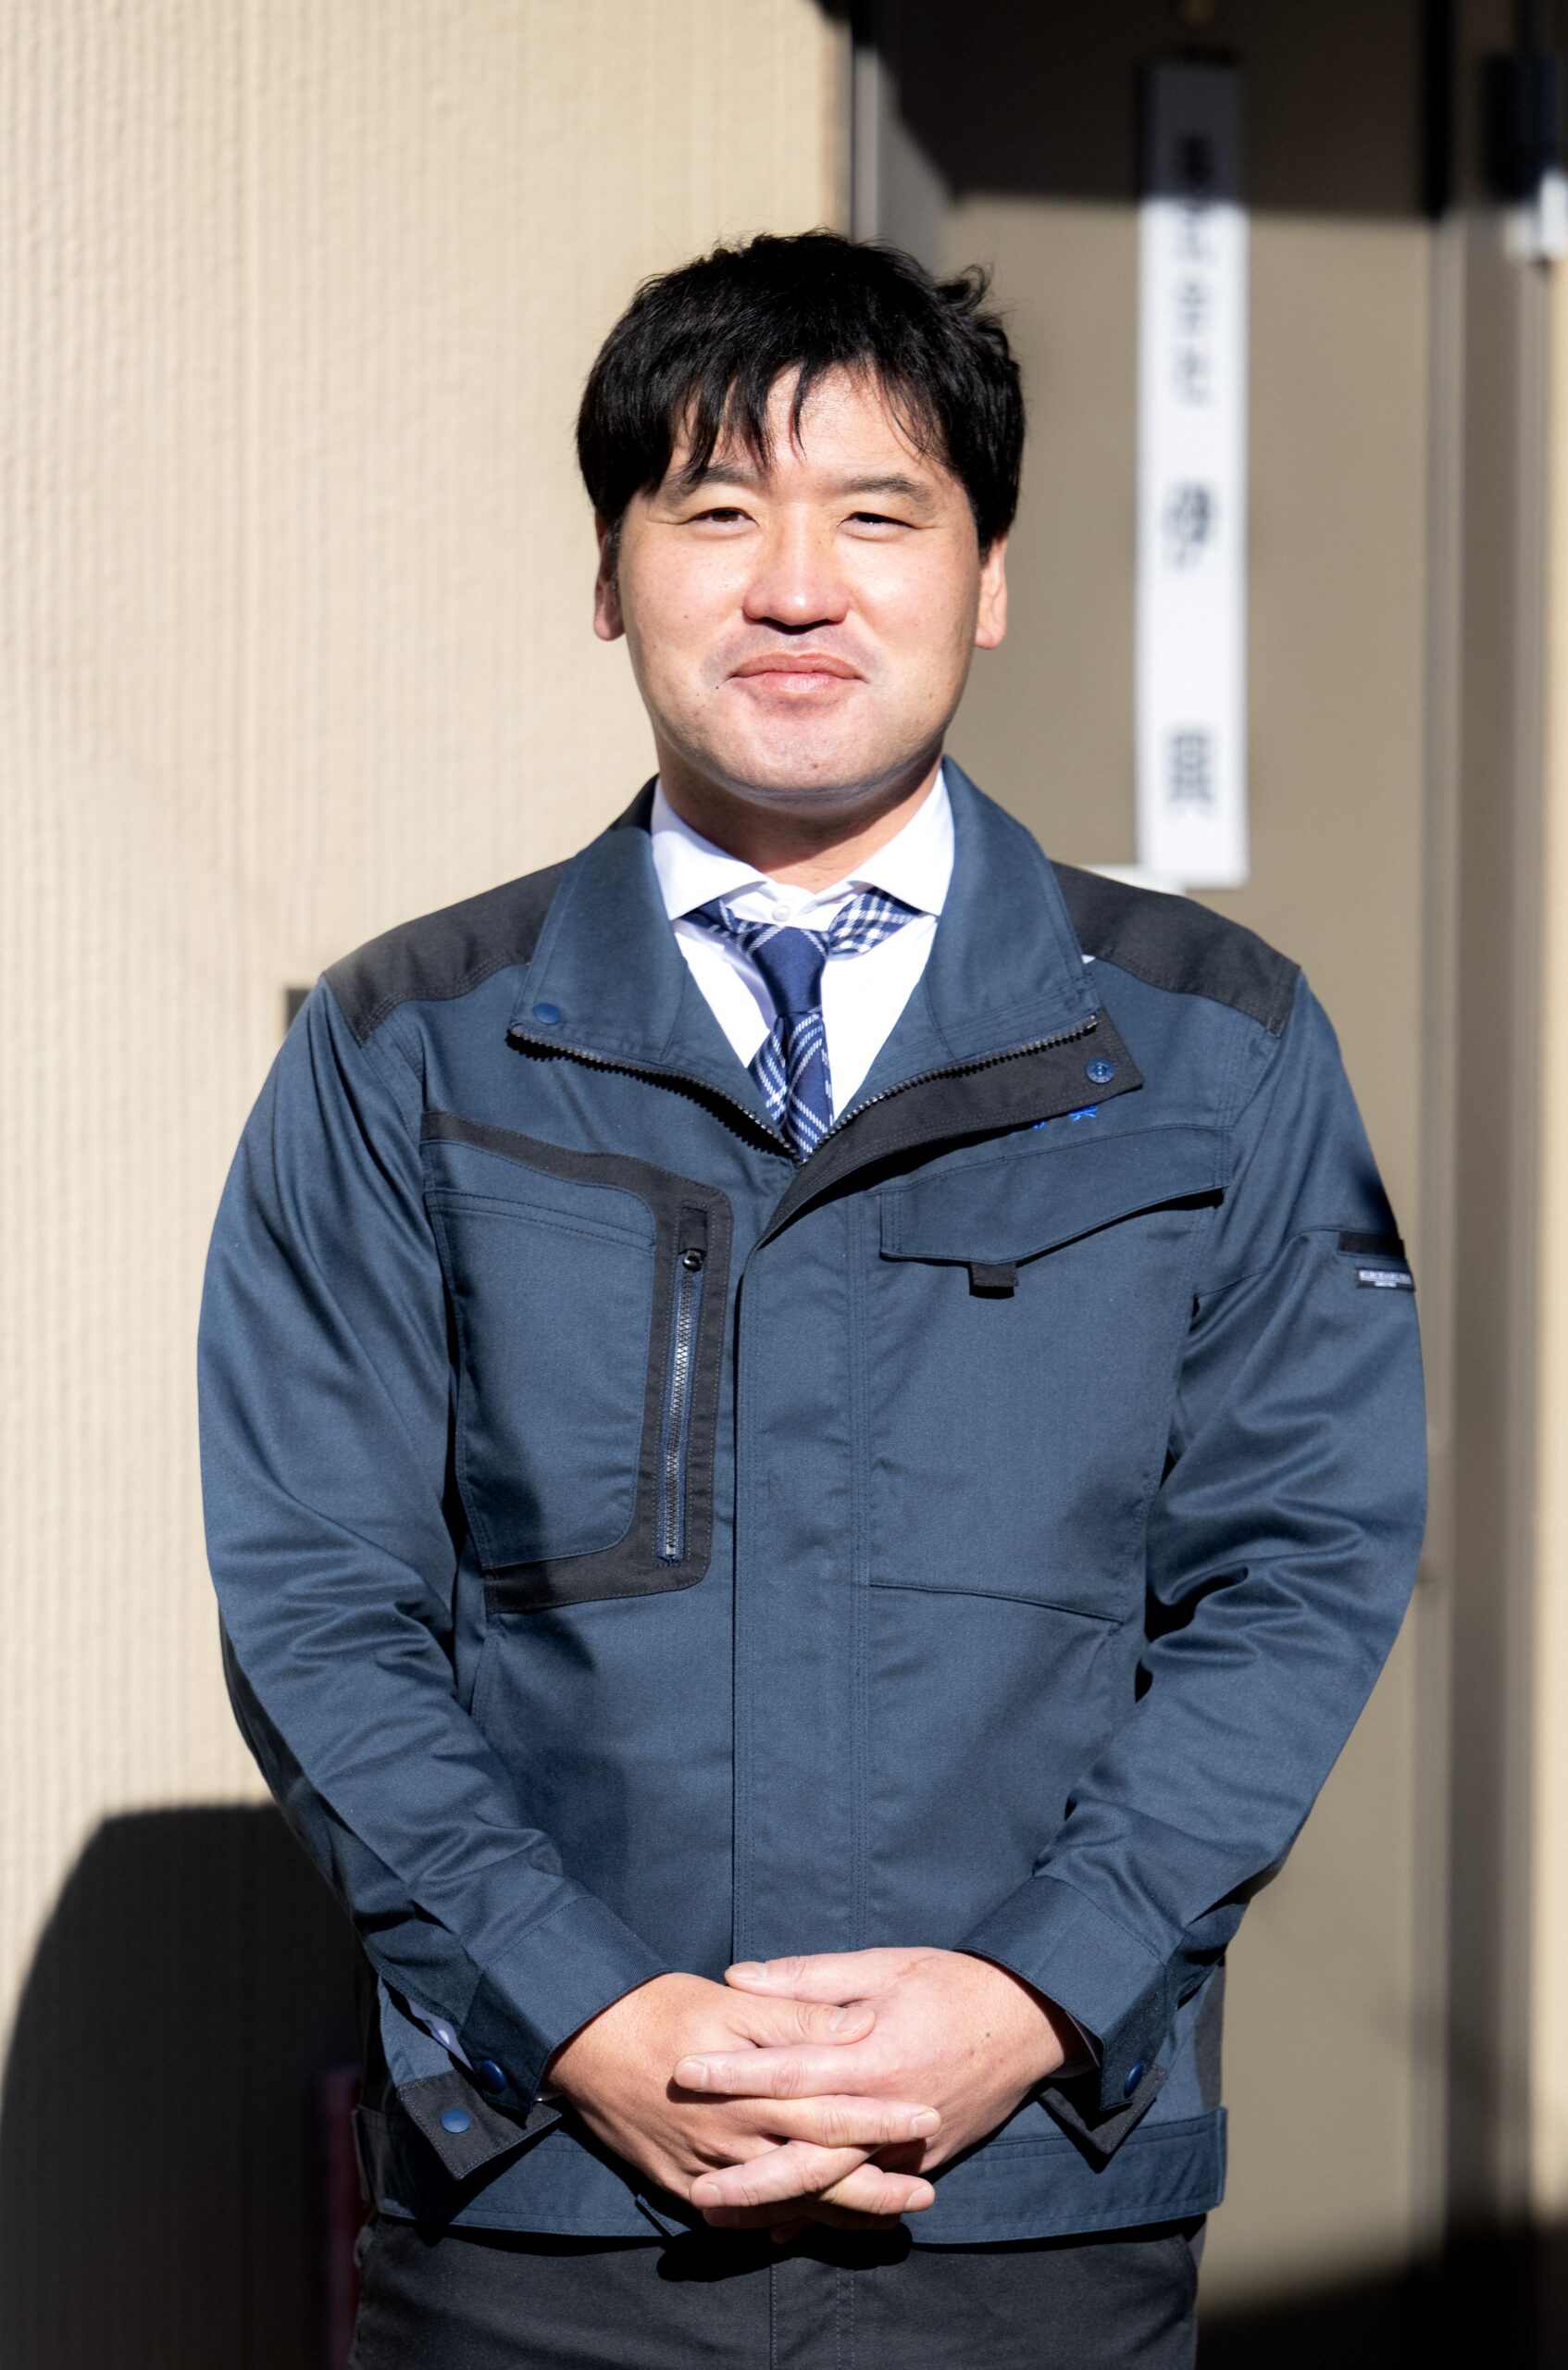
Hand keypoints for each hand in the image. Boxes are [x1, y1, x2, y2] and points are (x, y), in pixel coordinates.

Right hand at [543, 1971, 941, 2223]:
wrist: (583, 2042)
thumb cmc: (662, 2009)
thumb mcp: (732, 2003)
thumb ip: (798, 2017)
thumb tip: (858, 2022)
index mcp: (754, 2090)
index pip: (833, 2111)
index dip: (883, 2120)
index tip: (928, 2120)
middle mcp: (735, 2140)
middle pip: (818, 2175)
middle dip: (875, 2188)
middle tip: (925, 2195)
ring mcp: (708, 2171)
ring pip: (785, 2205)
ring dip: (839, 2214)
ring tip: (887, 2216)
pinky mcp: (683, 2186)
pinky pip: (741, 2219)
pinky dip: (780, 2225)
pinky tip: (807, 2225)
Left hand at [674, 1946, 1076, 2235]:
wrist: (1029, 2021)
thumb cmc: (951, 1983)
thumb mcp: (882, 1965)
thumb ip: (810, 1979)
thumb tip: (741, 1977)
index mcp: (872, 2054)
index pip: (790, 2069)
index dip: (735, 2072)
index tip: (686, 2073)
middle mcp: (886, 2109)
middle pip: (806, 2150)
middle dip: (747, 2170)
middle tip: (694, 2184)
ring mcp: (907, 2145)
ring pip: (833, 2187)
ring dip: (776, 2205)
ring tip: (724, 2216)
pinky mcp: (924, 2161)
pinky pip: (867, 2195)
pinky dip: (824, 2214)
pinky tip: (783, 2228)